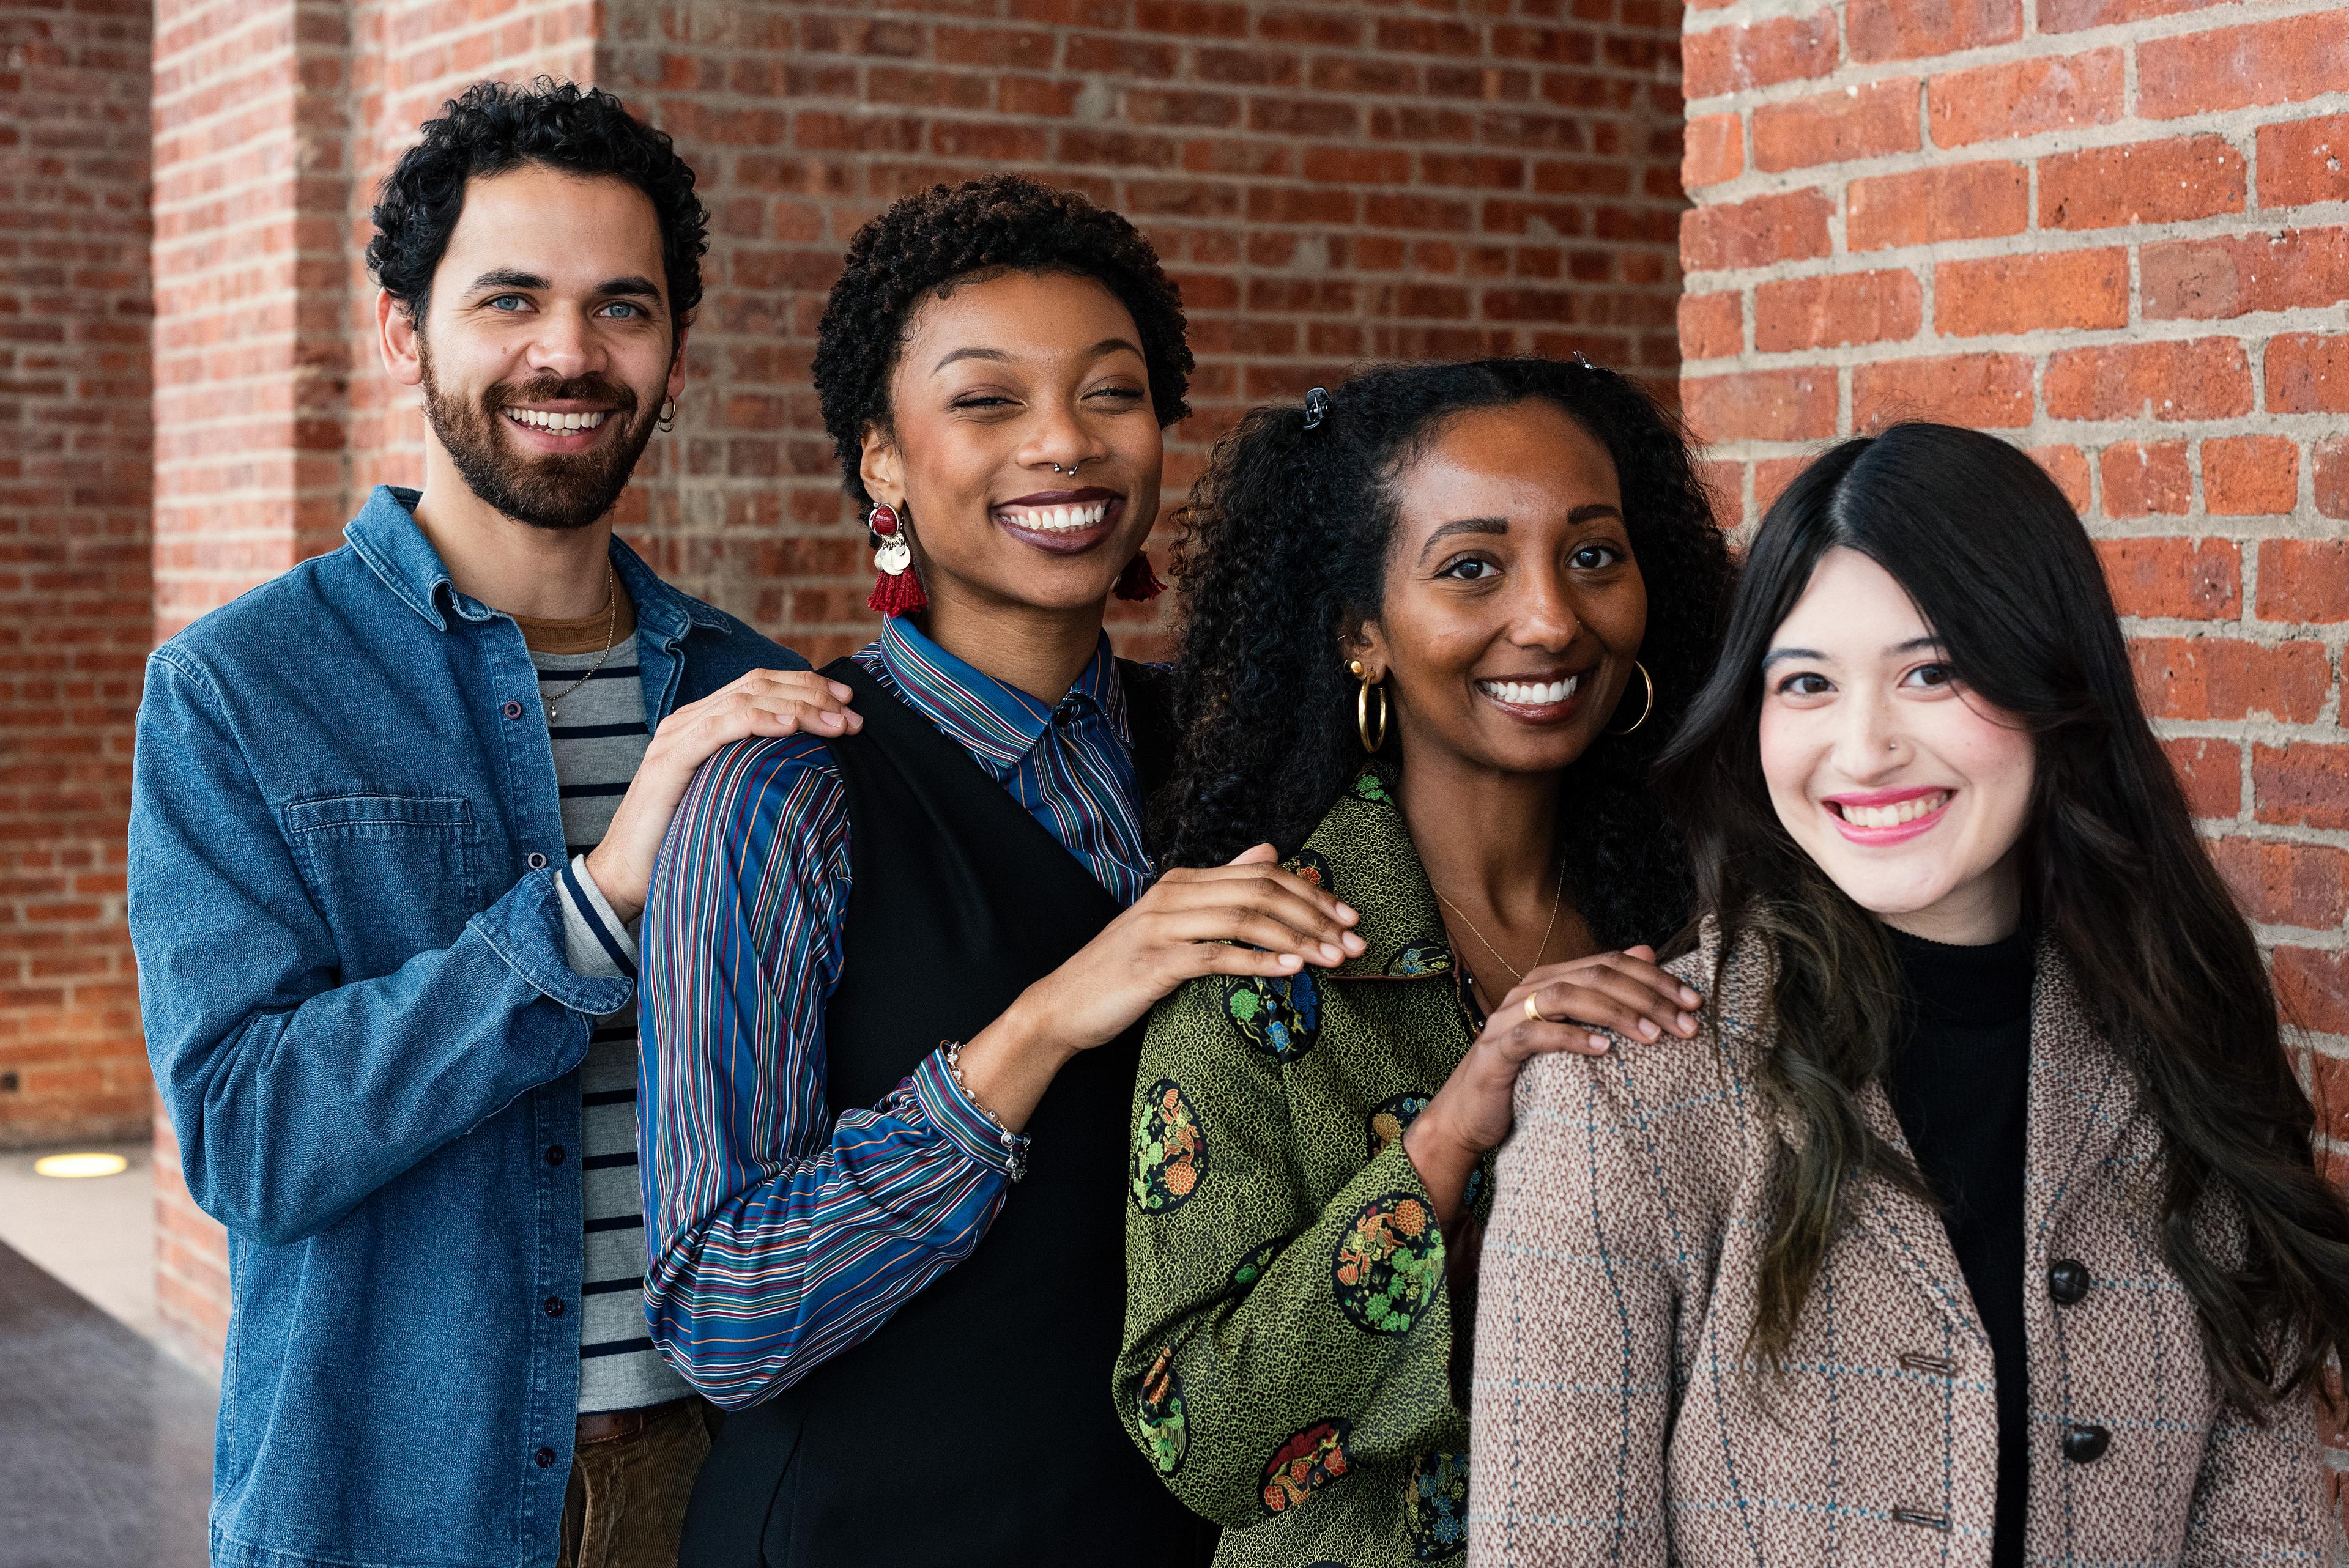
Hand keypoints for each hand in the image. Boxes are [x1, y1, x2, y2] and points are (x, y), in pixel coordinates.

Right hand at [582, 669, 859, 924]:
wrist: (627, 874)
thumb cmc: (684, 840)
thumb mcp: (730, 795)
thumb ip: (758, 770)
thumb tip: (812, 766)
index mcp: (703, 722)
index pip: (761, 686)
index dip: (807, 687)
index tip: (847, 705)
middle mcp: (688, 720)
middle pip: (758, 685)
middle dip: (812, 694)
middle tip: (852, 715)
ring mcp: (676, 736)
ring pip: (745, 700)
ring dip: (798, 707)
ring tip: (836, 723)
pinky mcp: (669, 760)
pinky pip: (718, 727)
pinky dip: (759, 721)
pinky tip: (790, 726)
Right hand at [954, 844, 1363, 1130]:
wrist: (1063, 1005)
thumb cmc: (1123, 969)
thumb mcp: (1174, 920)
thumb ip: (1221, 886)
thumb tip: (1269, 850)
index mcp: (1182, 882)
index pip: (1261, 873)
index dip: (1311, 892)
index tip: (1348, 917)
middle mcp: (1173, 894)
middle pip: (1260, 891)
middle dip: (1315, 915)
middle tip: (1354, 941)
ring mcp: (1162, 926)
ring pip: (1245, 918)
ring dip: (1298, 938)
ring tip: (1333, 958)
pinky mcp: (1155, 962)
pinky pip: (1217, 955)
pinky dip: (1259, 960)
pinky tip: (1291, 970)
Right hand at [1404, 945, 1702, 1223]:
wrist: (1469, 1117)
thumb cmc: (1527, 1076)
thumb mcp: (1573, 1034)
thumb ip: (1605, 995)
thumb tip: (1648, 952)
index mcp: (1550, 980)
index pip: (1610, 964)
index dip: (1656, 979)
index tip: (1695, 1004)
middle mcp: (1529, 989)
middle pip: (1595, 976)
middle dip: (1647, 997)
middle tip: (1686, 1025)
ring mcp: (1510, 1017)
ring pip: (1567, 996)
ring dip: (1616, 1012)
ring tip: (1654, 1036)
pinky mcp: (1497, 1049)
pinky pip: (1535, 1035)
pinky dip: (1571, 1037)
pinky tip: (1603, 1049)